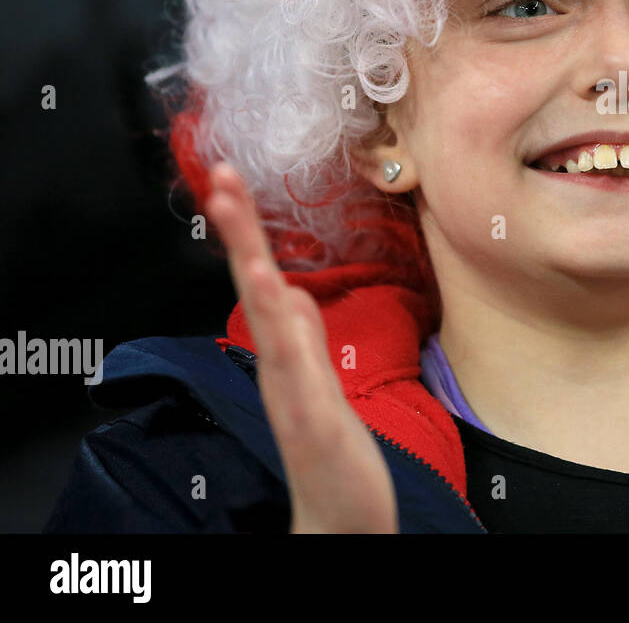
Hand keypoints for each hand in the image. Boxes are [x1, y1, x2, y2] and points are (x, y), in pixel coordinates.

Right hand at [205, 161, 398, 532]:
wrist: (339, 520)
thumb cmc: (328, 454)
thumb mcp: (319, 380)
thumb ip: (304, 338)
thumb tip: (290, 292)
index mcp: (284, 355)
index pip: (261, 281)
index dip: (246, 232)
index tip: (231, 181)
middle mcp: (279, 368)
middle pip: (254, 289)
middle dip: (238, 232)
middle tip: (221, 177)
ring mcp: (292, 393)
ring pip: (267, 321)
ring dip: (250, 267)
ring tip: (235, 217)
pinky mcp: (313, 421)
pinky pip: (293, 369)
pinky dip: (280, 331)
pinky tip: (273, 297)